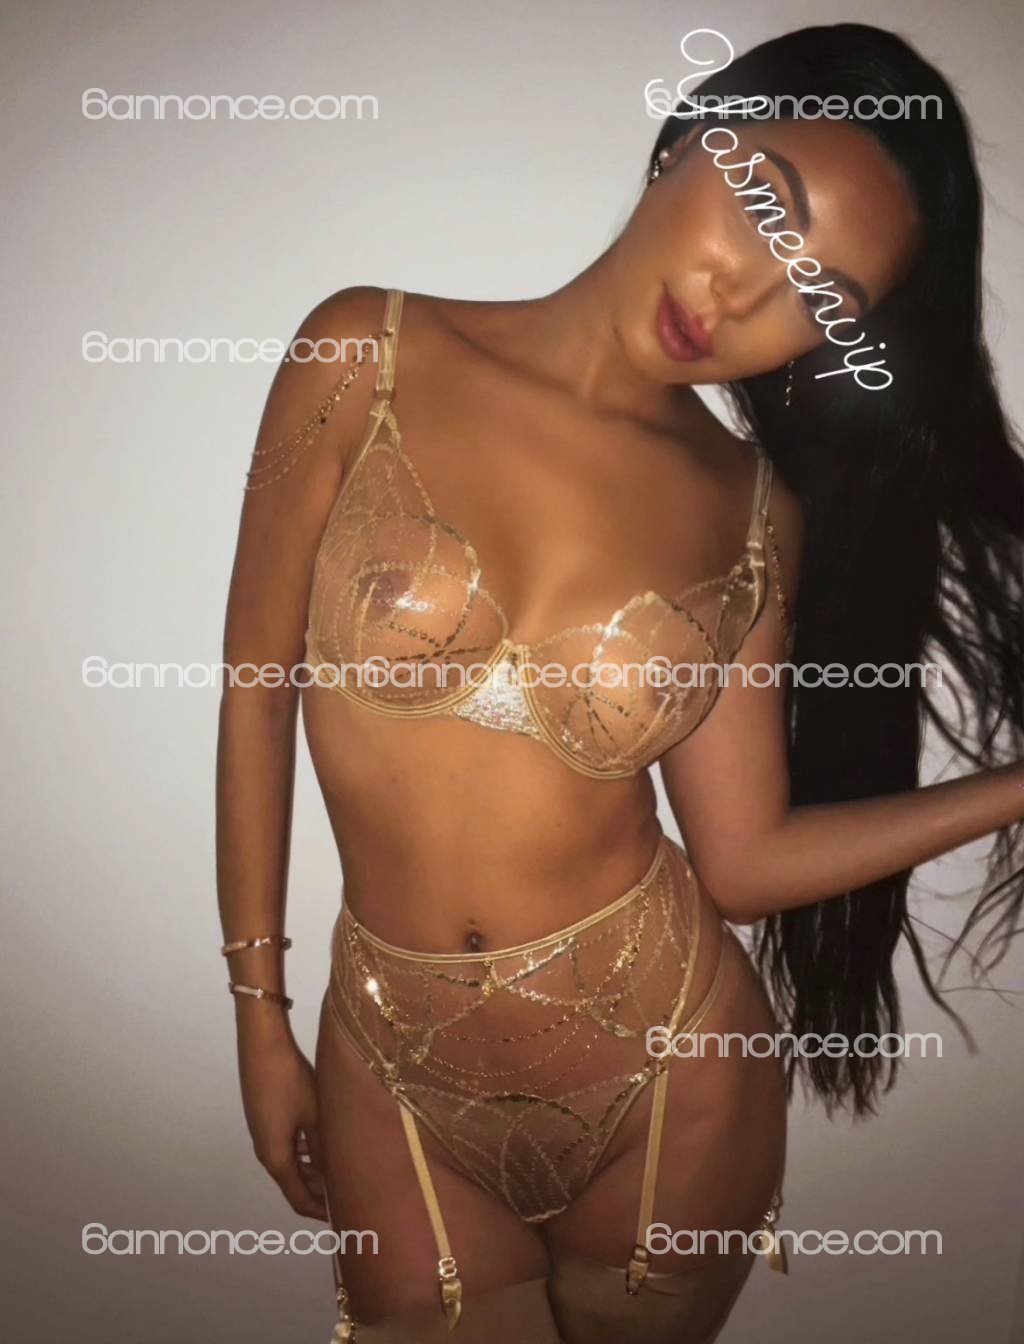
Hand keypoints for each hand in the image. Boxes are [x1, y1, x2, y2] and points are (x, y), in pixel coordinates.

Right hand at [237, 1024, 327, 1220]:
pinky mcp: (266, 1118)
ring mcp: (264, 1133)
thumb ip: (325, 1148)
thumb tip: (337, 1177)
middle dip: (320, 1192)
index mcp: (275, 1158)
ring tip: (344, 1171)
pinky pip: (288, 1146)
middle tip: (351, 1194)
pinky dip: (307, 1153)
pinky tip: (325, 1146)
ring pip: (292, 1164)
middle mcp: (266, 1151)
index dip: (320, 1212)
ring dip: (315, 1171)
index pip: (298, 1199)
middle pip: (294, 1184)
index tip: (346, 1218)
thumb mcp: (315, 1115)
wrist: (262, 1045)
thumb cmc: (291, 1081)